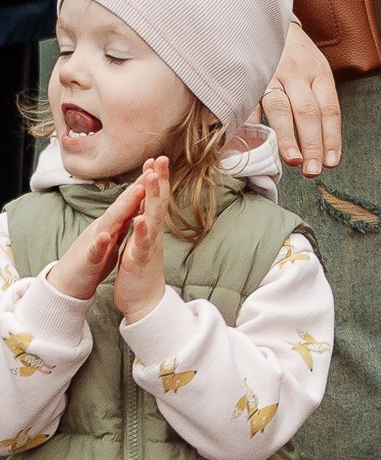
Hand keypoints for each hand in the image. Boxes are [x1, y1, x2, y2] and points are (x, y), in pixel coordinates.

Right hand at [44, 166, 151, 308]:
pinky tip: (105, 236)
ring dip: (122, 208)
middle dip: (135, 189)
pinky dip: (100, 243)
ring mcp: (94, 242)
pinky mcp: (88, 260)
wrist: (67, 285)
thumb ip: (120, 223)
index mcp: (111, 226)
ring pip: (108, 223)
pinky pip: (94, 251)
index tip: (157, 171)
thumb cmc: (91, 261)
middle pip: (120, 206)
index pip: (128, 204)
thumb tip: (132, 208)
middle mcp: (102, 229)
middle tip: (151, 171)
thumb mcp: (110, 238)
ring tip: (136, 192)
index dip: (143, 188)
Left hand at [108, 158, 169, 320]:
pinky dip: (141, 231)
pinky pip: (142, 243)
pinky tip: (139, 219)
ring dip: (152, 198)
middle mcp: (153, 233)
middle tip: (161, 158)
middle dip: (159, 180)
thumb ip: (148, 222)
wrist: (145, 301)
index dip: (157, 179)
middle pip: (158, 202)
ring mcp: (149, 245)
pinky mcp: (141, 260)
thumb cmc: (142, 271)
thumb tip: (150, 205)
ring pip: (152, 217)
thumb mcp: (144, 241)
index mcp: (151, 228)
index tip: (157, 158)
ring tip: (151, 178)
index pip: (155, 198)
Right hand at [264, 20, 341, 178]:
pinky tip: (254, 143)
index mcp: (319, 73)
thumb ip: (317, 103)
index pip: (330, 109)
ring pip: (281, 107)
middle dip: (312, 142)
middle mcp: (298, 74)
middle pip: (308, 111)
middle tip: (312, 170)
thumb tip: (321, 146)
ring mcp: (272, 74)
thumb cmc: (298, 56)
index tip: (330, 163)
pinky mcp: (249, 76)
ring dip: (286, 136)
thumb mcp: (316, 71)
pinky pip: (250, 101)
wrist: (271, 21)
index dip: (331, 137)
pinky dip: (251, 123)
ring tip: (292, 160)